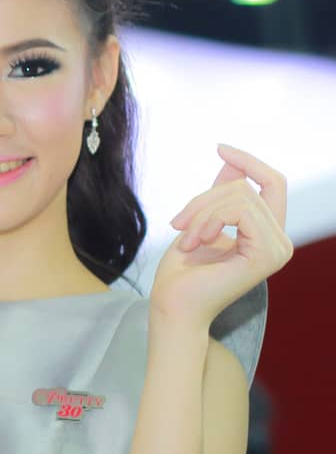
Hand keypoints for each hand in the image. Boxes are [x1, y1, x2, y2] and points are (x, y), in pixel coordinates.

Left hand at [154, 145, 291, 328]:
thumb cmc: (181, 273)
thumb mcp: (200, 223)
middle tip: (176, 224)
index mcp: (267, 233)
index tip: (220, 148)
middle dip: (203, 199)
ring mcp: (278, 248)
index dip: (249, 161)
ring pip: (240, 196)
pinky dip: (208, 220)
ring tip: (183, 238)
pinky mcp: (268, 253)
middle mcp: (280, 241)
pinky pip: (240, 210)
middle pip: (246, 187)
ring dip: (200, 212)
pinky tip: (193, 242)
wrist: (173, 305)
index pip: (273, 182)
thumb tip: (231, 165)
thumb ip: (220, 198)